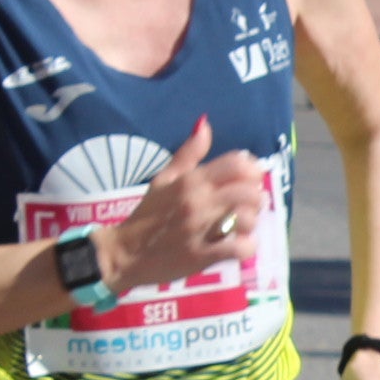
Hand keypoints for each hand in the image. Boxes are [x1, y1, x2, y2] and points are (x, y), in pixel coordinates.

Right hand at [103, 116, 266, 292]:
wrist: (123, 254)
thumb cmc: (147, 216)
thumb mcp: (163, 180)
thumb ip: (187, 154)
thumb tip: (204, 124)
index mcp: (190, 180)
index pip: (236, 164)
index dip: (252, 170)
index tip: (251, 181)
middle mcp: (197, 201)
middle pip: (248, 191)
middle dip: (256, 199)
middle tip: (249, 207)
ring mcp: (200, 229)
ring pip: (247, 218)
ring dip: (251, 223)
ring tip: (243, 227)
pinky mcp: (201, 256)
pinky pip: (238, 248)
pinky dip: (246, 247)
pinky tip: (239, 245)